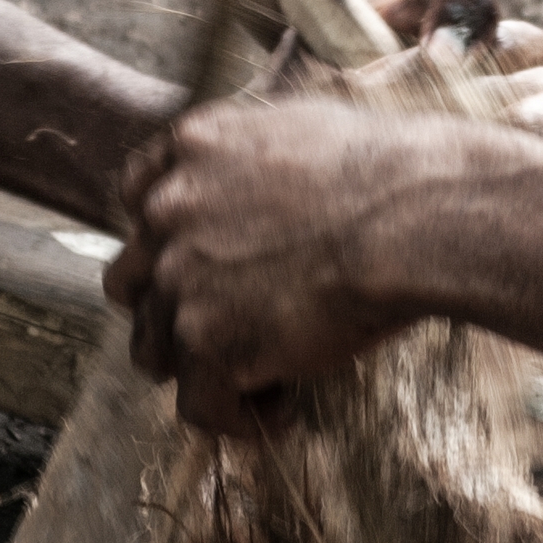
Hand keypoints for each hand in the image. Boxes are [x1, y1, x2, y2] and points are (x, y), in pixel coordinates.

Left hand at [108, 93, 422, 430]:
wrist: (410, 214)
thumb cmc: (389, 169)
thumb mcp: (302, 126)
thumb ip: (256, 155)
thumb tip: (270, 188)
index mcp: (193, 146)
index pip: (138, 195)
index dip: (166, 236)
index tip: (200, 261)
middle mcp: (169, 210)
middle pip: (133, 279)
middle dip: (170, 306)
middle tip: (226, 325)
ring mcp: (181, 278)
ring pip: (155, 349)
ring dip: (199, 366)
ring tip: (259, 378)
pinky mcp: (207, 341)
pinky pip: (199, 404)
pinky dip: (237, 416)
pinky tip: (284, 409)